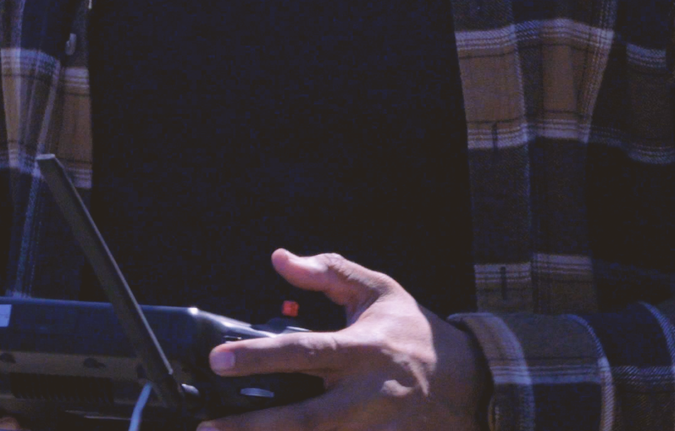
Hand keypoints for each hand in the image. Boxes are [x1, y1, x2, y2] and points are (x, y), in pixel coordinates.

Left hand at [201, 250, 487, 430]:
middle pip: (306, 418)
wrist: (465, 379)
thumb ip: (328, 271)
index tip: (218, 359)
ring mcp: (373, 427)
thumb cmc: (411, 330)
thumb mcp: (376, 289)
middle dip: (255, 426)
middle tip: (208, 426)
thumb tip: (280, 259)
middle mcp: (366, 393)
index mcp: (363, 348)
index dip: (259, 357)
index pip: (304, 351)